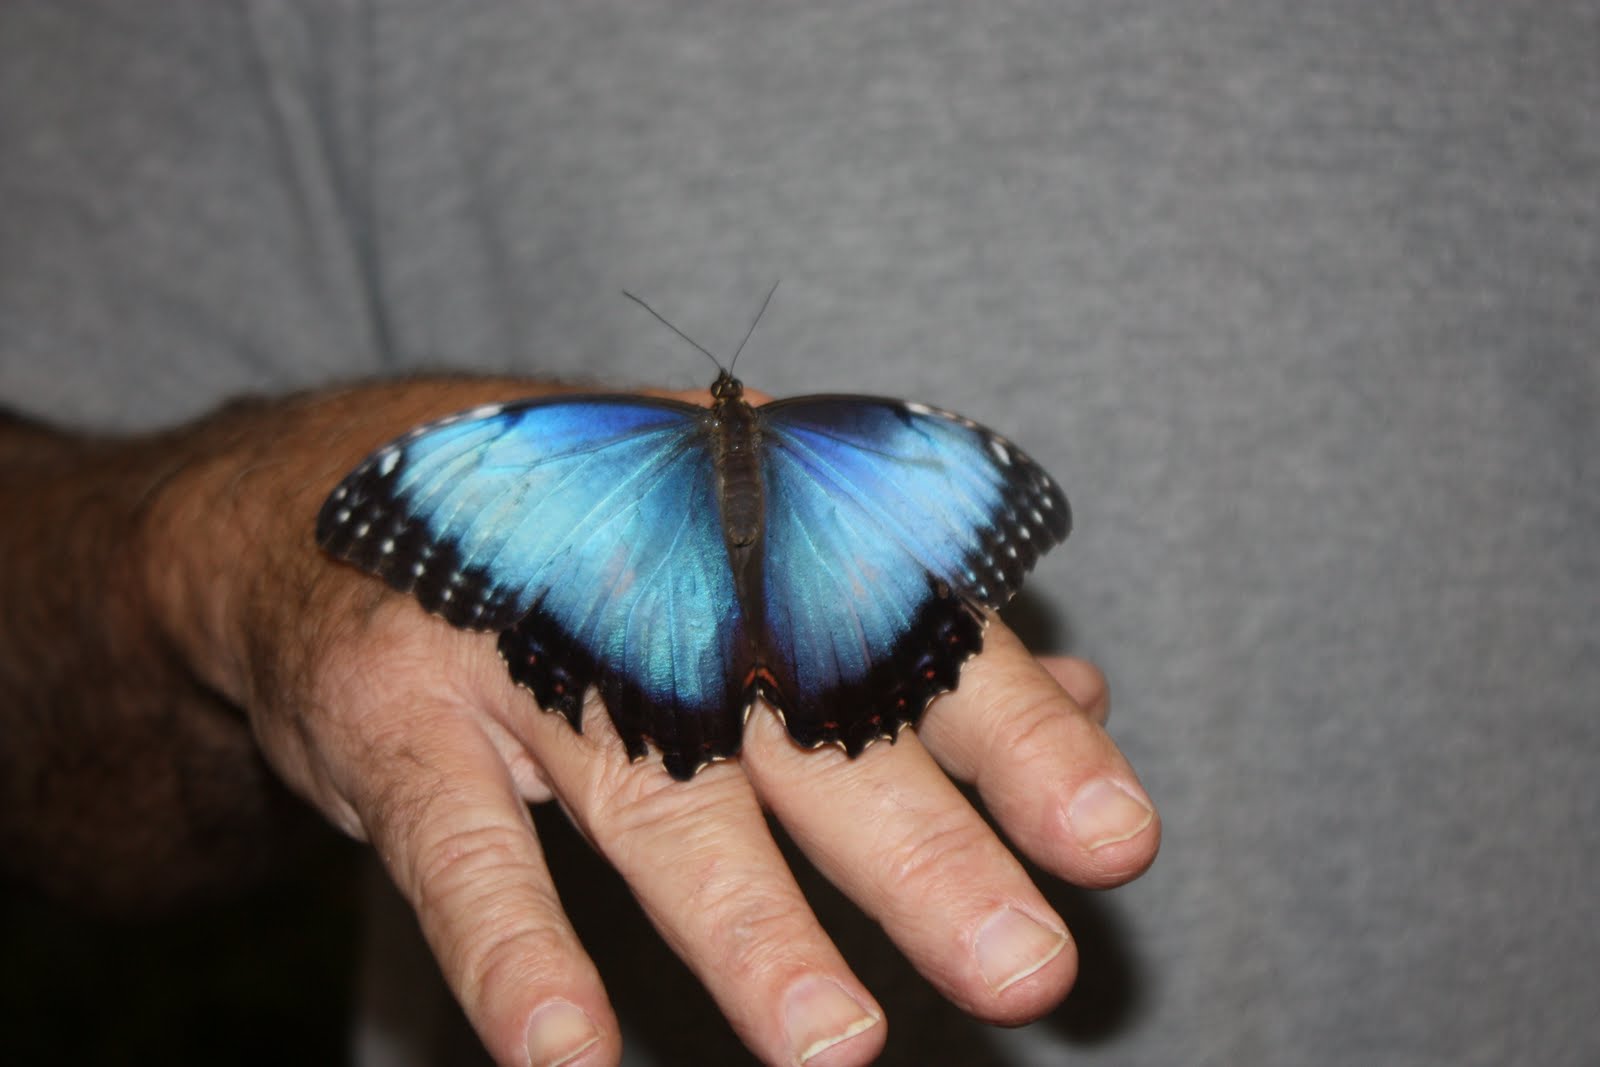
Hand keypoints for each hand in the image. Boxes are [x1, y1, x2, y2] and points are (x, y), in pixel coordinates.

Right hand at [142, 380, 1159, 1066]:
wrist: (345, 494)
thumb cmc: (601, 550)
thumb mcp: (755, 571)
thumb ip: (913, 644)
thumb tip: (1083, 702)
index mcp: (766, 542)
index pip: (913, 641)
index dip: (1016, 740)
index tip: (1113, 844)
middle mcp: (661, 584)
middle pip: (808, 729)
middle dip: (920, 850)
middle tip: (1026, 966)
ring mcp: (523, 648)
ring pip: (653, 794)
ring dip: (745, 922)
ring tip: (832, 1045)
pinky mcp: (399, 714)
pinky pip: (460, 843)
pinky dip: (514, 950)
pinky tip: (570, 1060)